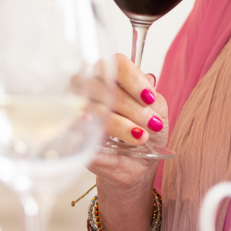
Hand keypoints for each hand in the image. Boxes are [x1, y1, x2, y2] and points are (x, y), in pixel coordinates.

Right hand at [86, 54, 168, 230]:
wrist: (137, 166)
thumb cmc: (146, 133)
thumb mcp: (158, 114)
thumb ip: (154, 97)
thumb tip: (149, 83)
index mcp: (114, 76)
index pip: (117, 63)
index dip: (134, 79)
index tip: (149, 99)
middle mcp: (92, 86)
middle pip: (105, 85)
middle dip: (132, 107)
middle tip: (151, 124)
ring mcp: (78, 107)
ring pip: (93, 106)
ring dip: (120, 123)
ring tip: (140, 137)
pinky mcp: (72, 131)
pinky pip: (76, 126)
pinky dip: (92, 130)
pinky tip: (105, 137)